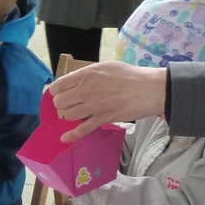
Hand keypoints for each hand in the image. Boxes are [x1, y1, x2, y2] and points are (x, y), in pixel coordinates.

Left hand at [49, 61, 166, 141]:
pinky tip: (64, 138)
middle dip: (62, 103)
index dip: (56, 90)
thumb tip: (75, 81)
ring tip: (78, 111)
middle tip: (70, 102)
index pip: (59, 85)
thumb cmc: (128, 75)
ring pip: (69, 115)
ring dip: (70, 114)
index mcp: (85, 75)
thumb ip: (88, 74)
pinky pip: (82, 130)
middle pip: (60, 102)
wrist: (147, 89)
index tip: (59, 92)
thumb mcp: (105, 67)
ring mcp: (92, 107)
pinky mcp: (101, 119)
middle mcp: (85, 91)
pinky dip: (72, 136)